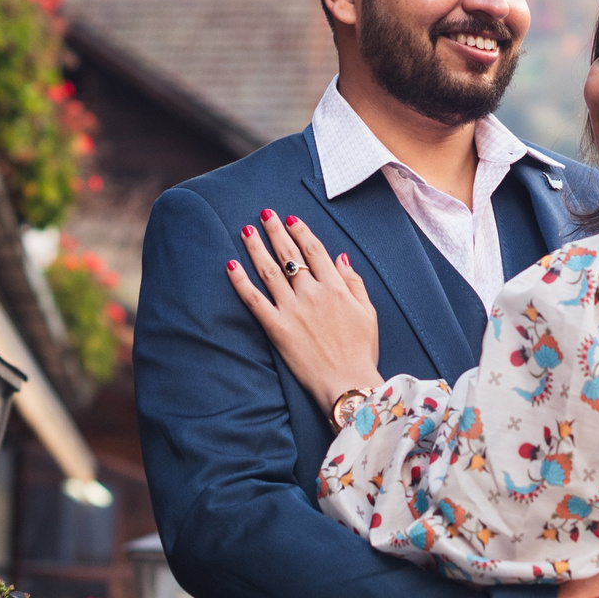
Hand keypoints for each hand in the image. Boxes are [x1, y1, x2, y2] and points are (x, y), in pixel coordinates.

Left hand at [225, 211, 381, 412]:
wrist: (348, 383)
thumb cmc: (361, 351)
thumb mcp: (367, 312)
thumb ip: (354, 282)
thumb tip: (342, 257)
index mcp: (336, 288)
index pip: (315, 251)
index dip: (301, 231)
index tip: (291, 218)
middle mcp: (312, 293)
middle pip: (290, 255)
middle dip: (276, 231)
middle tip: (264, 214)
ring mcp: (293, 310)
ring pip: (270, 271)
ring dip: (256, 248)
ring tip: (246, 230)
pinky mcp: (277, 329)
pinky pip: (255, 301)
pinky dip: (241, 282)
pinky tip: (231, 266)